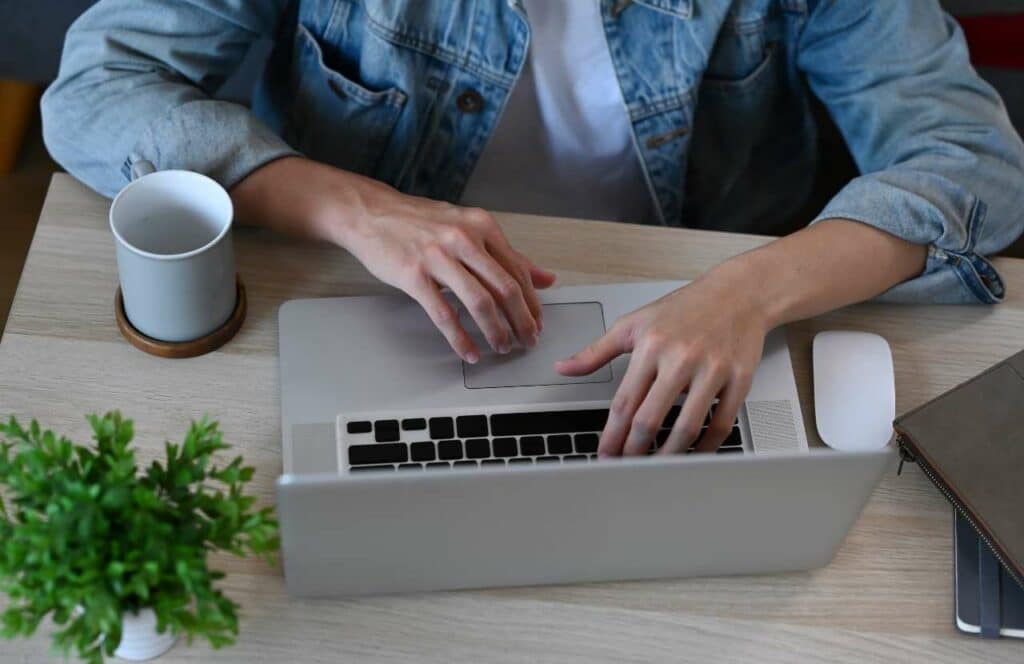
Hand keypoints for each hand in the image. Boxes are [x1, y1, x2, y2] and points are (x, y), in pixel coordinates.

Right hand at [232, 158, 555, 362]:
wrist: (370, 213)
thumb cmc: (420, 222)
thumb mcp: (468, 228)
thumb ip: (507, 255)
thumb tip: (545, 278)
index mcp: (482, 226)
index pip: (518, 271)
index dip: (532, 303)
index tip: (538, 324)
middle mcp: (464, 239)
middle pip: (505, 289)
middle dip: (521, 322)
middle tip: (527, 343)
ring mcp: (438, 257)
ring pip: (480, 303)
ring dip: (496, 332)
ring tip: (502, 348)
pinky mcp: (414, 275)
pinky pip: (444, 315)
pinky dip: (461, 338)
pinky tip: (469, 352)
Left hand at [555, 266, 767, 454]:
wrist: (738, 293)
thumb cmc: (685, 309)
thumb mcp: (633, 324)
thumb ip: (596, 351)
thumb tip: (563, 368)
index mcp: (651, 346)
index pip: (625, 402)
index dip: (612, 435)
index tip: (606, 454)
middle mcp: (681, 358)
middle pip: (651, 419)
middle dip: (634, 451)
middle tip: (627, 467)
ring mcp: (712, 370)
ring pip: (687, 427)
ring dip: (668, 455)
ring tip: (657, 467)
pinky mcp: (739, 378)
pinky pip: (722, 424)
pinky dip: (706, 447)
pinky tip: (694, 454)